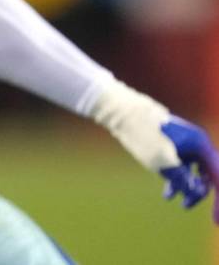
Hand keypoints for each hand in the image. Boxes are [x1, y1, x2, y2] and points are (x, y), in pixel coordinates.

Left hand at [91, 80, 218, 222]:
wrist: (123, 112)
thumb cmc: (144, 135)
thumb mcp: (163, 162)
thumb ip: (183, 179)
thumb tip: (196, 192)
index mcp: (200, 145)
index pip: (218, 177)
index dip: (218, 199)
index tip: (214, 219)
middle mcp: (197, 144)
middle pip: (208, 174)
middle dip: (200, 193)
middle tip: (188, 207)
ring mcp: (185, 145)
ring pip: (194, 172)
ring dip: (188, 188)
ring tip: (180, 203)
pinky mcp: (173, 146)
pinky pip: (182, 167)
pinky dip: (177, 180)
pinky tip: (167, 195)